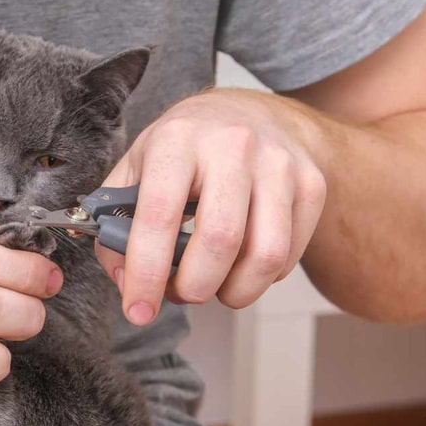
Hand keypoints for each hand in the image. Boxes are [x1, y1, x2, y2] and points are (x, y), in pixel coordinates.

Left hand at [96, 88, 327, 324]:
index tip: (138, 311)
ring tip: (211, 285)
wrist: (248, 113)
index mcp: (177, 140)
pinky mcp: (311, 184)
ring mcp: (278, 164)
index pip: (160, 216)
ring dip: (232, 292)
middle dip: (193, 288)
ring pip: (265, 256)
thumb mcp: (134, 171)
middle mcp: (233, 146)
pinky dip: (260, 278)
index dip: (147, 273)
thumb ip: (114, 226)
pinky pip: (288, 256)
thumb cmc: (181, 152)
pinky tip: (239, 264)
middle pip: (220, 242)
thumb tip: (127, 283)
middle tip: (178, 293)